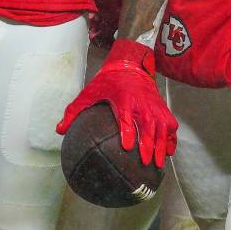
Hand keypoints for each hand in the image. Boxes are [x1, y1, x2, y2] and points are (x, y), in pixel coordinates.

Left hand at [56, 39, 178, 167]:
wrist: (131, 65)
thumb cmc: (108, 82)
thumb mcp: (89, 92)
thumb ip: (74, 111)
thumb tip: (59, 130)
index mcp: (123, 99)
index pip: (127, 117)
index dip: (128, 131)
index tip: (126, 146)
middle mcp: (142, 103)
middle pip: (148, 125)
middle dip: (148, 144)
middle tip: (144, 162)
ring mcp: (154, 106)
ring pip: (162, 127)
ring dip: (161, 145)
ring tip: (158, 164)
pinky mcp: (162, 108)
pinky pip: (170, 125)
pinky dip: (171, 138)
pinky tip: (169, 152)